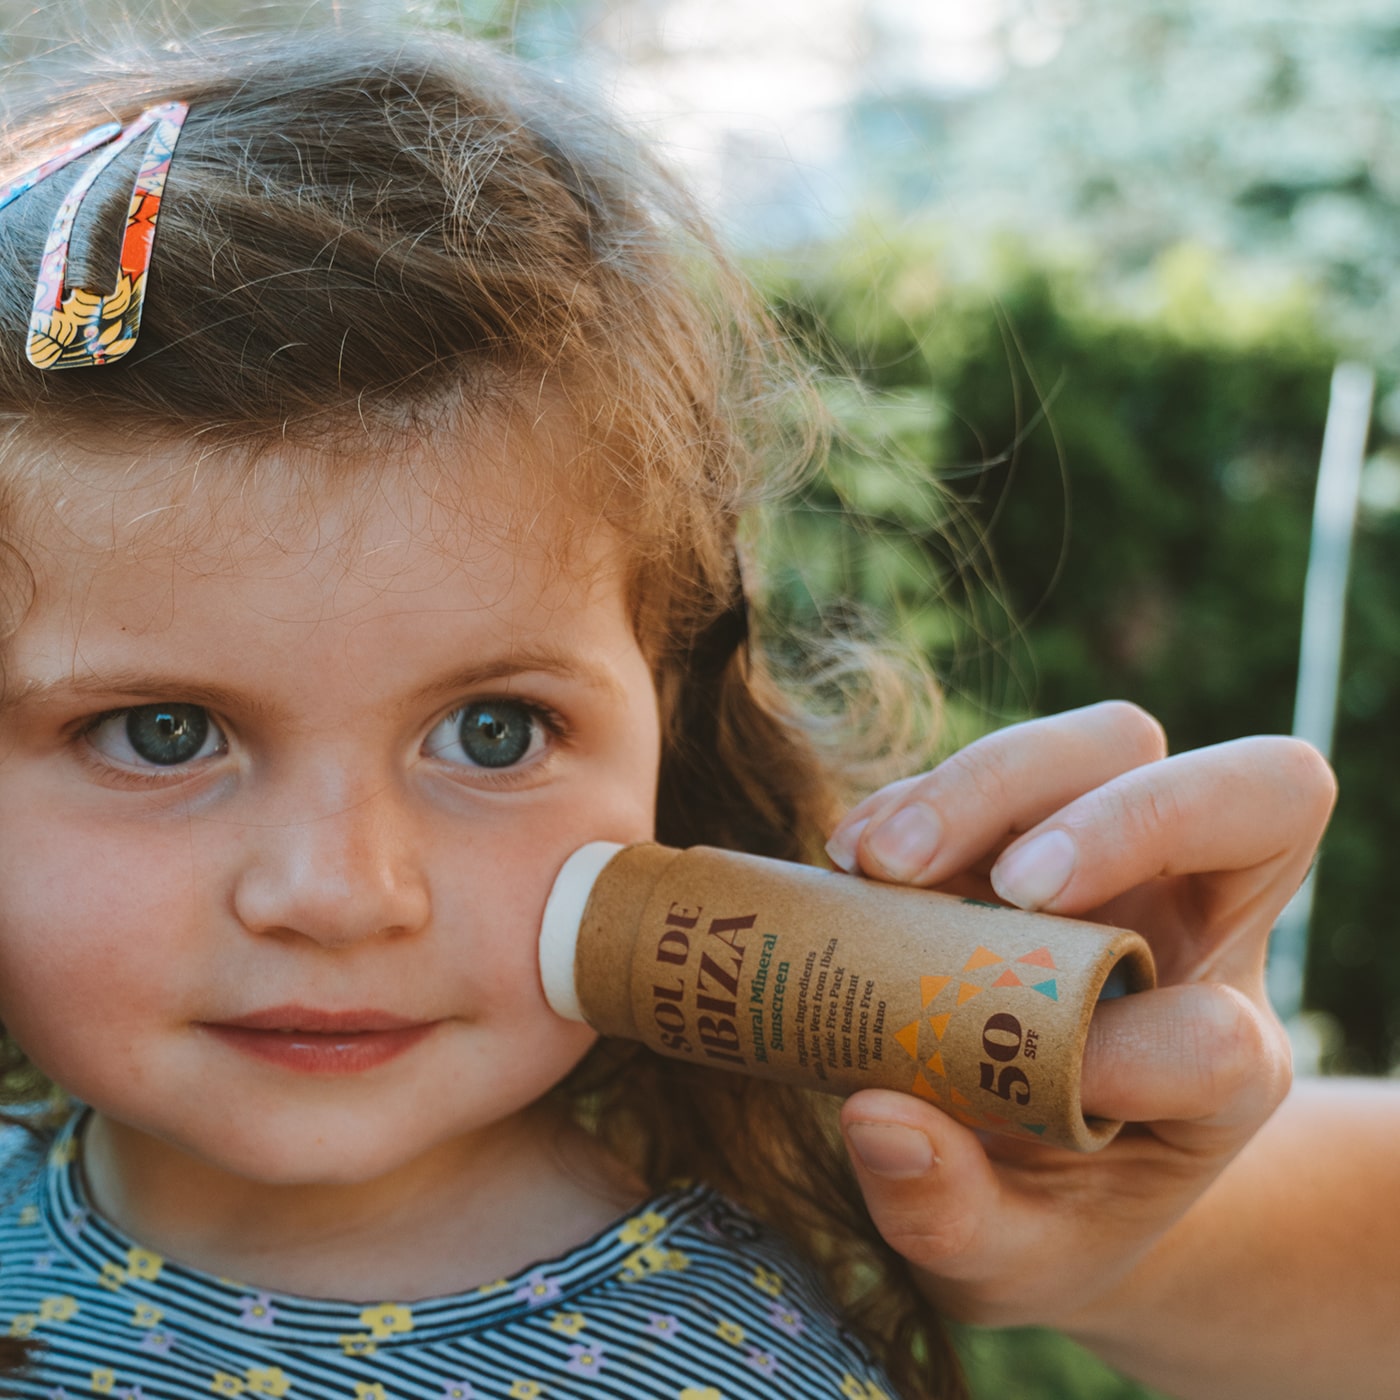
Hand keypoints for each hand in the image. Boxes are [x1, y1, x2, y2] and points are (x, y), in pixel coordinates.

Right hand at [823, 702, 1334, 1332]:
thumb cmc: (1038, 1213)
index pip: (1229, 1032)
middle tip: (1006, 894)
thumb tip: (878, 1117)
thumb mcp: (1007, 1259)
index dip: (1145, 1054)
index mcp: (1219, 1063)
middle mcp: (1185, 936)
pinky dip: (917, 793)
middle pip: (1241, 796)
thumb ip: (952, 1216)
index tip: (1050, 1092)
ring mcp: (1101, 863)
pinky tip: (850, 856)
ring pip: (1112, 745)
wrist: (1022, 1150)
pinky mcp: (1012, 830)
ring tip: (878, 860)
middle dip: (1127, 820)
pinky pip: (992, 767)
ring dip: (993, 784)